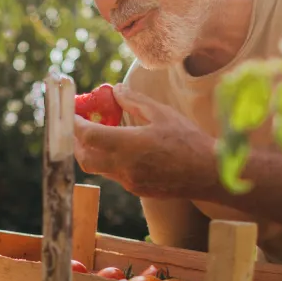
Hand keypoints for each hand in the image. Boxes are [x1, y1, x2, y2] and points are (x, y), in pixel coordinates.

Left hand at [73, 86, 219, 199]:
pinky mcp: (136, 190)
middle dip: (77, 141)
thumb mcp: (162, 114)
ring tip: (102, 134)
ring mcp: (129, 181)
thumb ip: (135, 102)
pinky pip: (114, 175)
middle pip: (84, 157)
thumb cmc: (189, 141)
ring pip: (98, 168)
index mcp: (129, 145)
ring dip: (93, 151)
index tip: (71, 113)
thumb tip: (115, 91)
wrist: (210, 174)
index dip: (74, 123)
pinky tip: (123, 149)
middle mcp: (124, 166)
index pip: (87, 135)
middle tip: (81, 125)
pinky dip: (110, 160)